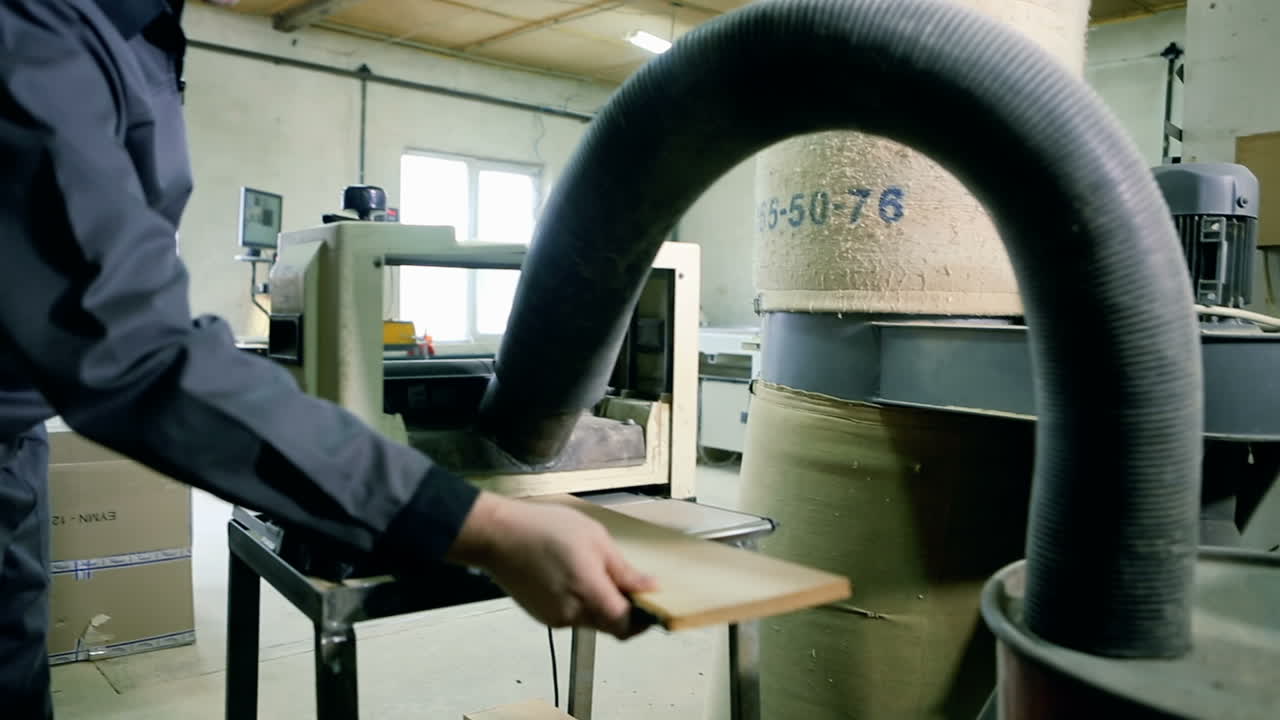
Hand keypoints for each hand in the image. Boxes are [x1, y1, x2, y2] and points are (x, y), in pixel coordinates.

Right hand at [447, 492, 657, 638]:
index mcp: (589, 593)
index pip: (626, 625)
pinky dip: (579, 603)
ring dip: (599, 604)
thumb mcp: (595, 539)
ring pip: (590, 621)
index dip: (643, 620)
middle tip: (623, 581)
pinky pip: (571, 616)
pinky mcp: (541, 616)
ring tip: (590, 570)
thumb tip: (651, 588)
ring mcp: (554, 618)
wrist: (498, 535)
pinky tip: (570, 576)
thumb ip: (624, 570)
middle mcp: (572, 614)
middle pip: (609, 625)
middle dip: (622, 609)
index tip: (650, 604)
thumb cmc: (546, 528)